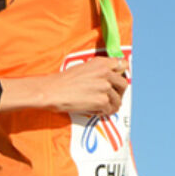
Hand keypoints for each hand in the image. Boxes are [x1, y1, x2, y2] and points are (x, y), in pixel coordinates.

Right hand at [4, 56, 128, 115]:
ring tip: (104, 107)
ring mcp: (105, 87)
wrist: (50, 91)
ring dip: (112, 105)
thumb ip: (100, 69)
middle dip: (119, 92)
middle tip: (112, 97)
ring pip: (118, 99)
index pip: (123, 65)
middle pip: (124, 84)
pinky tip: (96, 111)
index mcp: (102, 63)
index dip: (121, 74)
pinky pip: (110, 109)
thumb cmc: (63, 81)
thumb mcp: (84, 67)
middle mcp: (106, 73)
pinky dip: (104, 112)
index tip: (117, 80)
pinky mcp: (101, 101)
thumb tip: (113, 75)